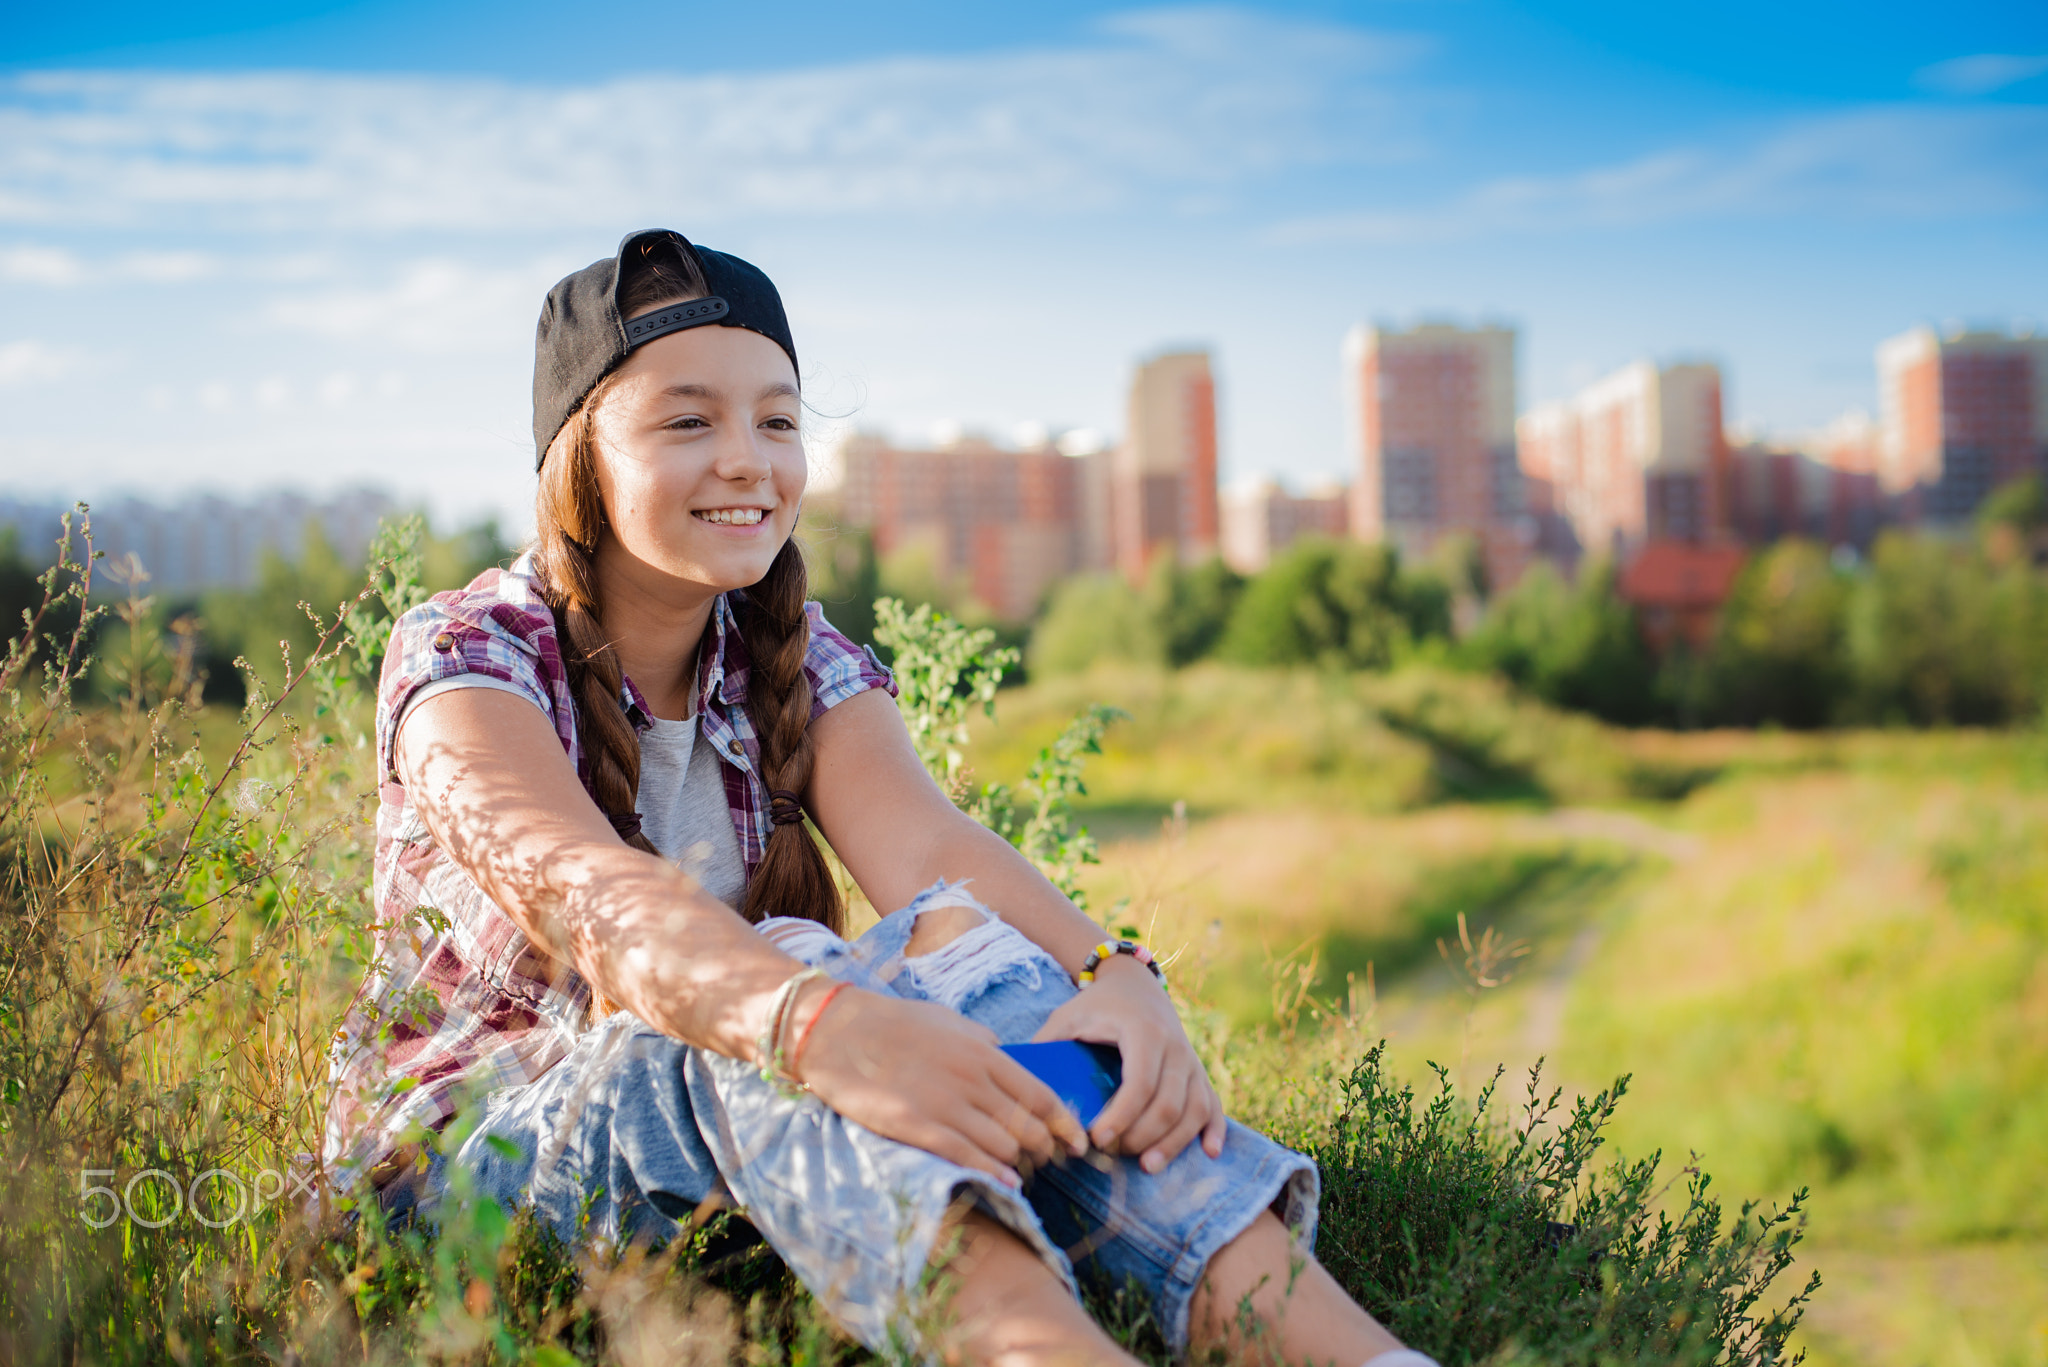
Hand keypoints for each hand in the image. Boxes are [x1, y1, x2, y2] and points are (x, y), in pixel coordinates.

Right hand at [793, 984, 1089, 1186]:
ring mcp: (946, 1104)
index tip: (1078, 1143)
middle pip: (1029, 1127)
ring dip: (1016, 1165)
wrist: (837, 1031)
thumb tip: (1006, 1053)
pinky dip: (991, 1174)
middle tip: (1046, 1163)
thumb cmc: (892, 1023)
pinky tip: (1004, 1184)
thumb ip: (981, 1040)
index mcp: (983, 1052)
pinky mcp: (917, 1126)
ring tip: (1018, 1173)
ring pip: (1004, 1146)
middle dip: (1044, 1150)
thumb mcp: (946, 1020)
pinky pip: (967, 1157)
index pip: (1042, 1095)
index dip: (1065, 1124)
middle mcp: (973, 1079)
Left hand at [1031, 957, 1225, 1172]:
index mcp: (1142, 1031)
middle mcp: (1174, 1045)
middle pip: (1169, 1103)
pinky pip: (1213, 1103)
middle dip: (1142, 1136)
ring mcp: (1190, 1059)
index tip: (1098, 1139)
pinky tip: (1209, 1152)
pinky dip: (1214, 1129)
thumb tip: (1019, 1088)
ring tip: (1147, 1167)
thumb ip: (1046, 1048)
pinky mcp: (1199, 1071)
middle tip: (1113, 1154)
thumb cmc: (1094, 1005)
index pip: (1140, 1083)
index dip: (1122, 1116)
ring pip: (1194, 1109)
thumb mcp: (1066, 1017)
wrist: (1132, 983)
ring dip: (1174, 1142)